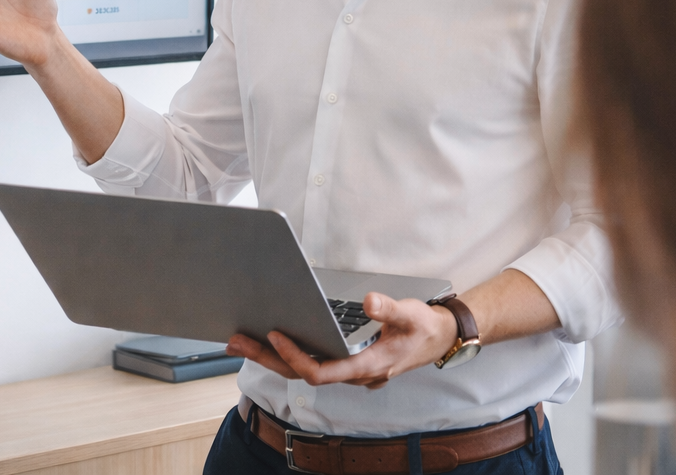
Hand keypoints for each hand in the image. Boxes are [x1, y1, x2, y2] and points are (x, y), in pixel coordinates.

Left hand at [227, 293, 458, 389]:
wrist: (440, 339)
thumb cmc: (423, 327)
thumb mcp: (411, 314)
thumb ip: (390, 308)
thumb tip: (368, 301)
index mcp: (367, 366)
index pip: (321, 372)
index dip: (295, 356)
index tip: (274, 334)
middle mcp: (353, 375)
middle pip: (301, 373)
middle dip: (266, 357)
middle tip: (235, 340)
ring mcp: (348, 372)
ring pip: (302, 370)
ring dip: (270, 357)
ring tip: (240, 340)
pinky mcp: (345, 364)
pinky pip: (310, 364)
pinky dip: (286, 354)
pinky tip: (267, 341)